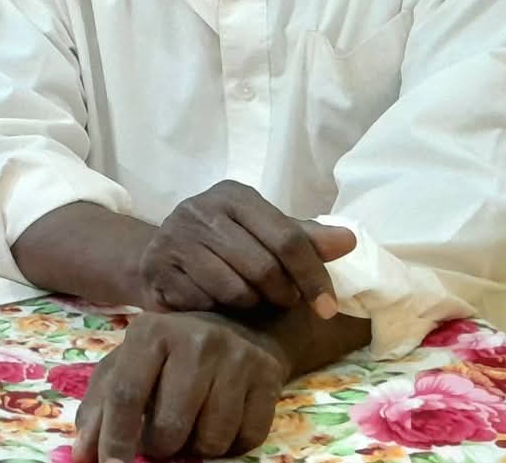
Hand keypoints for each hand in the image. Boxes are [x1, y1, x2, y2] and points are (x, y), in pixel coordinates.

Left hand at [76, 311, 285, 462]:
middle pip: (170, 425)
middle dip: (160, 447)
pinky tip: (221, 422)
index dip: (116, 438)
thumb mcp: (128, 364)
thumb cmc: (170, 352)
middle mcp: (195, 339)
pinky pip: (246, 439)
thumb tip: (83, 455)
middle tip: (161, 439)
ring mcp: (237, 357)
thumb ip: (101, 407)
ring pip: (210, 440)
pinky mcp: (269, 377)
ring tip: (192, 425)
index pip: (127, 394)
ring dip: (196, 448)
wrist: (240, 325)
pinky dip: (229, 446)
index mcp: (150, 332)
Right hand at [138, 181, 355, 315]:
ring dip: (249, 305)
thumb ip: (304, 239)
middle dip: (282, 294)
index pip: (288, 238)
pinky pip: (203, 302)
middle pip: (263, 267)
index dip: (313, 276)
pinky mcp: (156, 267)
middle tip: (283, 302)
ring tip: (249, 302)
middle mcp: (201, 208)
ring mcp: (174, 237)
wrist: (161, 256)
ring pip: (234, 289)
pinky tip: (217, 305)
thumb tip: (349, 240)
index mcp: (234, 195)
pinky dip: (216, 311)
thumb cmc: (224, 245)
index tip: (328, 308)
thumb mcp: (264, 235)